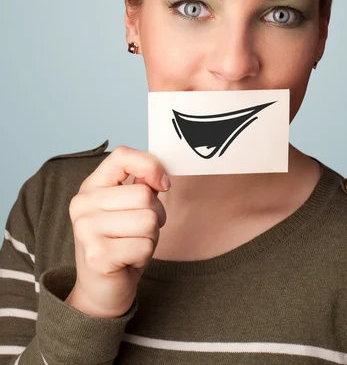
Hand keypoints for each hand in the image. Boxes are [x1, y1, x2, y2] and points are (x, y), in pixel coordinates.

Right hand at [65, 145, 170, 317]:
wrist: (101, 290)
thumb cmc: (120, 243)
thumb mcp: (129, 208)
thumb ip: (141, 184)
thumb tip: (159, 176)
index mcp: (91, 187)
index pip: (122, 156)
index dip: (150, 166)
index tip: (162, 184)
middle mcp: (82, 204)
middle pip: (144, 195)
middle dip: (156, 215)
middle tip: (140, 231)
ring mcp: (86, 230)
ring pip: (149, 220)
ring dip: (151, 237)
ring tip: (133, 245)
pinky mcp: (98, 255)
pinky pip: (145, 246)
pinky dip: (145, 255)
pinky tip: (128, 260)